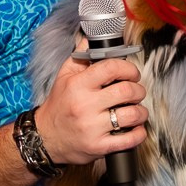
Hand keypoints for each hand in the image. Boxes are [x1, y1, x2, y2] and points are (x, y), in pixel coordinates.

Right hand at [35, 40, 147, 165]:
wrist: (44, 138)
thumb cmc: (58, 106)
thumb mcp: (63, 78)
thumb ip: (80, 57)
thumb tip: (91, 38)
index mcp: (78, 85)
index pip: (112, 68)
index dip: (129, 68)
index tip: (132, 73)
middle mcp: (85, 105)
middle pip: (127, 91)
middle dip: (138, 90)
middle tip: (135, 92)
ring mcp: (92, 127)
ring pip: (133, 114)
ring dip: (141, 112)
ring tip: (136, 111)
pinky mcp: (99, 146)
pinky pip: (130, 139)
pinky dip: (139, 133)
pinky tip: (135, 128)